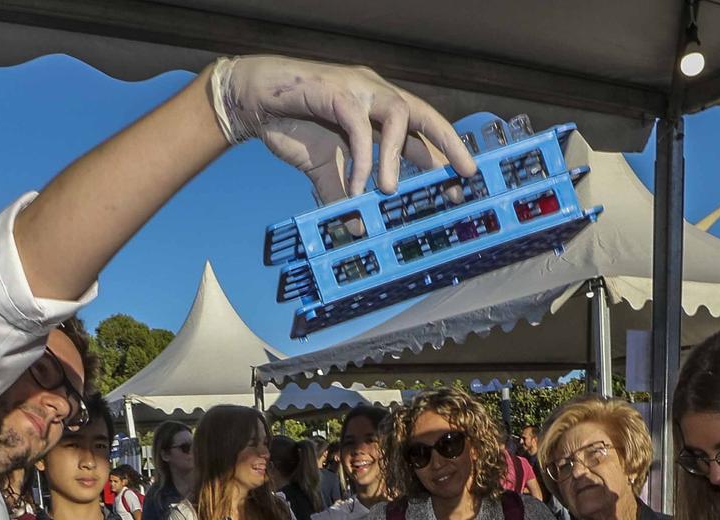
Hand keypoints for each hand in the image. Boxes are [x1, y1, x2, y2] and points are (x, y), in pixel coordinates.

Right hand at [211, 56, 477, 201]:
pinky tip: (356, 186)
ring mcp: (358, 90)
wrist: (254, 102)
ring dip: (397, 156)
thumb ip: (344, 196)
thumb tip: (357, 228)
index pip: (420, 133)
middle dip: (447, 143)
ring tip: (390, 192)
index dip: (441, 158)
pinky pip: (358, 126)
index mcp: (378, 112)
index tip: (459, 188)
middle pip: (423, 114)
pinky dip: (361, 159)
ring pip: (397, 115)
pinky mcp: (336, 92)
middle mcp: (375, 96)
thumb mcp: (324, 170)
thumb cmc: (293, 126)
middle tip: (465, 173)